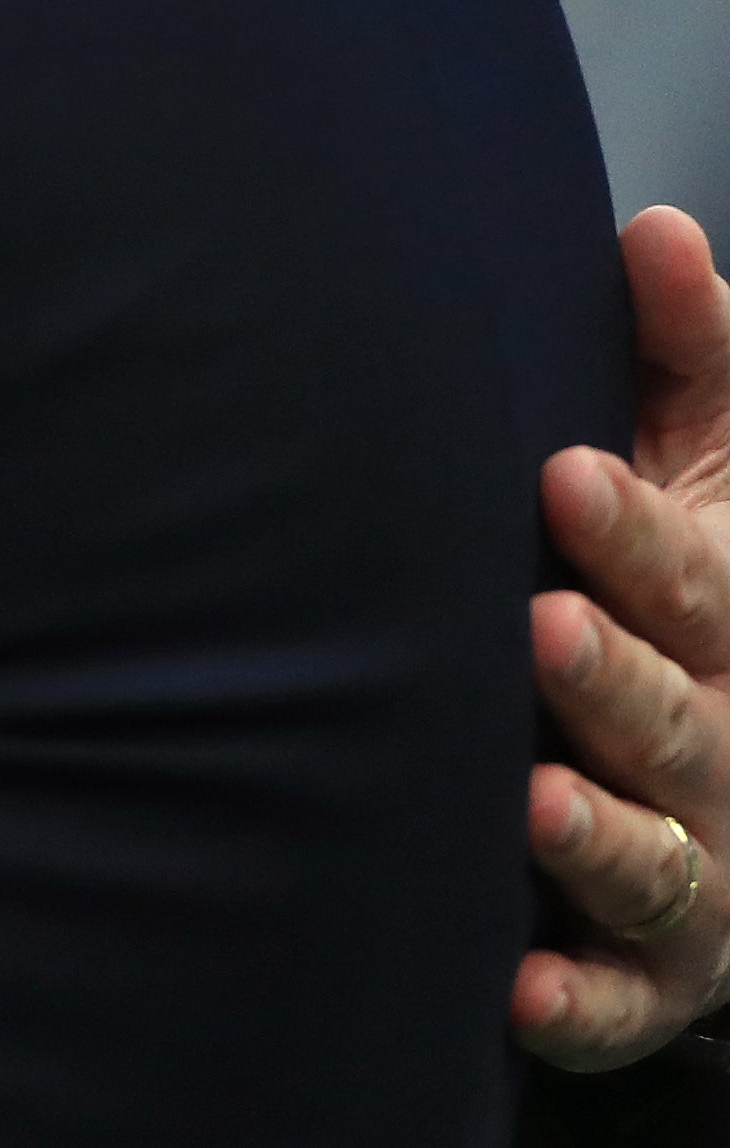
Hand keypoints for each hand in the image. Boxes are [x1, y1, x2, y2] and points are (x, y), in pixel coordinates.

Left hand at [521, 203, 729, 1066]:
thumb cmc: (692, 586)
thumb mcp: (710, 465)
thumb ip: (686, 353)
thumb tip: (652, 225)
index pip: (691, 573)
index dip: (635, 534)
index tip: (561, 475)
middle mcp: (729, 742)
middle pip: (677, 713)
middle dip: (618, 677)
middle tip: (542, 626)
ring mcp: (702, 863)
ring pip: (659, 857)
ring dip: (603, 834)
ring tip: (531, 801)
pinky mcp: (657, 965)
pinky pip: (619, 996)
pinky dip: (578, 1000)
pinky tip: (517, 989)